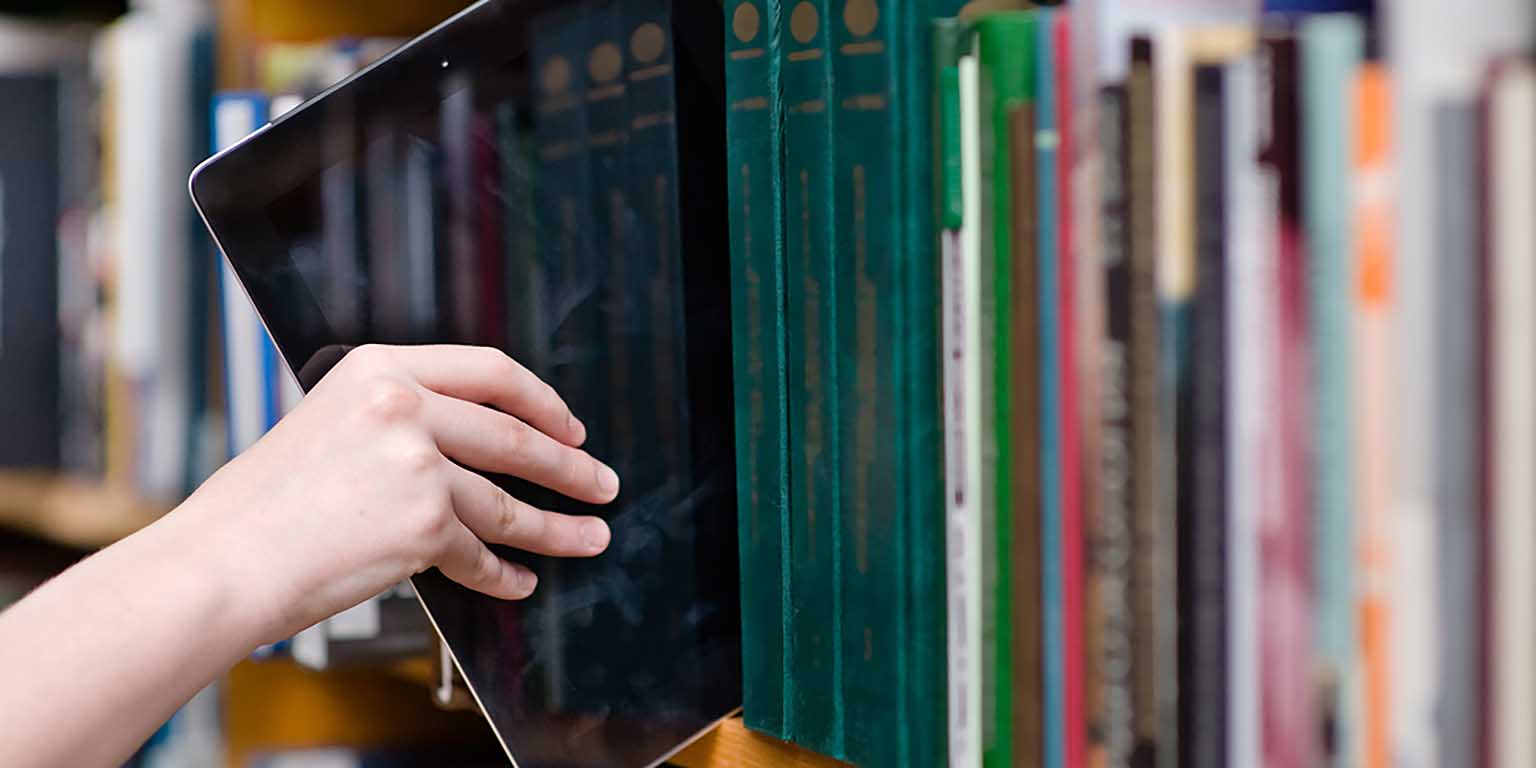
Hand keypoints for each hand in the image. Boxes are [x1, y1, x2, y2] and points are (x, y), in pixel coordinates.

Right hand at [171, 344, 617, 642]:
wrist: (225, 560)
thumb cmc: (261, 504)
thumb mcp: (327, 421)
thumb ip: (398, 419)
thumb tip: (470, 444)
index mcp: (381, 368)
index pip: (489, 369)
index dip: (542, 400)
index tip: (569, 426)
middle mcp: (403, 406)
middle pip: (514, 435)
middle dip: (569, 466)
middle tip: (600, 483)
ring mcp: (418, 464)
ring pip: (508, 502)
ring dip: (557, 526)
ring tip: (588, 537)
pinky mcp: (423, 525)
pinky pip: (480, 554)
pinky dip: (503, 574)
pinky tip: (518, 581)